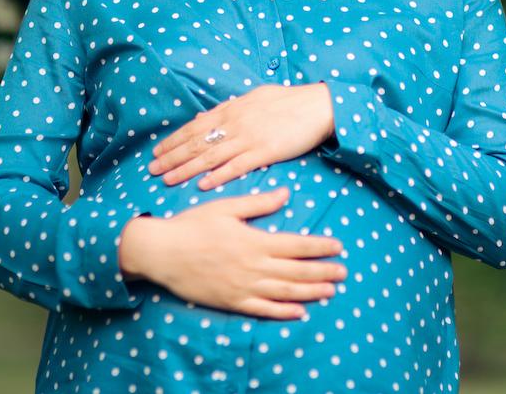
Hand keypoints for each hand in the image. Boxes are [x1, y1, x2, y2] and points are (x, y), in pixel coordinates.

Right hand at [119, 187, 346, 318]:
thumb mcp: (226, 207)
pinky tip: (299, 311)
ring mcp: (242, 286)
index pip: (296, 245)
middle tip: (343, 272)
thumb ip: (259, 203)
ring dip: (310, 292)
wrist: (161, 252)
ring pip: (284, 292)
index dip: (319, 247)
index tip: (338, 247)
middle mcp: (252, 266)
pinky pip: (262, 309)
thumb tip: (286, 194)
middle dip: (323, 272)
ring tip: (330, 291)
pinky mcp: (231, 302)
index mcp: (254, 240)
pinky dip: (283, 312)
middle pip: (296, 271)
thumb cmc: (192, 225)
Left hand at [146, 82, 333, 189]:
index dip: (174, 140)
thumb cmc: (289, 101)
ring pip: (210, 156)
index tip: (157, 152)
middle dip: (172, 157)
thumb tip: (205, 117)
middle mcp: (235, 124)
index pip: (194, 127)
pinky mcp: (265, 152)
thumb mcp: (254, 97)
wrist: (318, 106)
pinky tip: (203, 185)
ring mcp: (249, 138)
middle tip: (152, 170)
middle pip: (196, 143)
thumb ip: (229, 108)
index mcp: (232, 110)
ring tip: (167, 180)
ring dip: (187, 169)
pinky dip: (218, 176)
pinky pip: (237, 166)